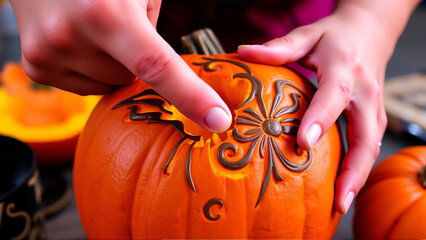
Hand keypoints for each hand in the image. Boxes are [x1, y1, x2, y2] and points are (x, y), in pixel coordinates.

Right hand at [10, 0, 231, 131]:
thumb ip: (155, 28)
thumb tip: (166, 73)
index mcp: (106, 13)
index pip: (158, 66)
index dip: (192, 96)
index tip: (219, 120)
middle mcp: (71, 37)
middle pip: (131, 79)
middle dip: (134, 58)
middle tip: (117, 25)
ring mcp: (47, 55)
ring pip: (109, 85)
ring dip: (112, 63)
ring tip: (94, 28)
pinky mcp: (36, 68)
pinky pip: (86, 86)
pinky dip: (92, 68)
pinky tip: (78, 40)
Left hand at [238, 1, 417, 213]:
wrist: (370, 33)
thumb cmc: (335, 36)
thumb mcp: (308, 35)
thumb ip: (279, 47)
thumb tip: (243, 52)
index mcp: (345, 68)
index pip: (334, 96)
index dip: (321, 120)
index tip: (303, 143)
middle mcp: (365, 91)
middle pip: (366, 134)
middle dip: (353, 168)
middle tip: (337, 198)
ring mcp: (373, 107)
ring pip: (371, 146)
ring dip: (357, 176)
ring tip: (339, 204)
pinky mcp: (374, 118)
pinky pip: (368, 146)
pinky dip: (358, 169)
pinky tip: (341, 188)